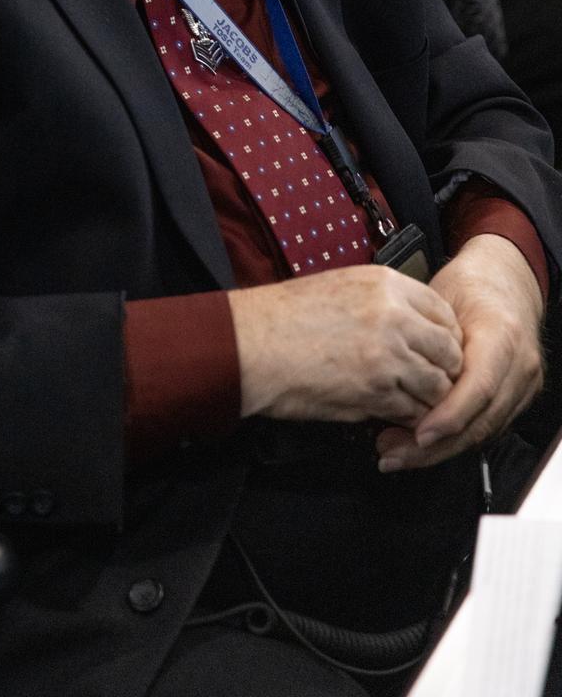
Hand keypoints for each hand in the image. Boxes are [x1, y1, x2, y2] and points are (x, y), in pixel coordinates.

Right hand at [228, 265, 463, 424]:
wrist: (253, 344)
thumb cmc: (284, 317)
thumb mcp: (339, 286)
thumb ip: (381, 300)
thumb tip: (409, 321)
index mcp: (385, 285)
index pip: (443, 312)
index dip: (445, 335)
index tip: (437, 348)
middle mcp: (393, 316)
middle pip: (450, 350)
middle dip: (444, 369)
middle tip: (429, 379)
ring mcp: (388, 356)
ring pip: (438, 385)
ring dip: (428, 397)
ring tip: (410, 399)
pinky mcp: (377, 392)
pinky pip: (413, 410)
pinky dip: (408, 417)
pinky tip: (393, 412)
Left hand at [376, 233, 543, 472]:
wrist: (506, 280)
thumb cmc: (471, 284)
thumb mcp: (440, 298)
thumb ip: (423, 336)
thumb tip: (387, 368)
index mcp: (502, 335)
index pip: (479, 387)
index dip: (449, 416)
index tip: (417, 434)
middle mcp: (519, 366)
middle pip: (481, 420)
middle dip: (435, 446)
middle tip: (392, 454)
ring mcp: (522, 386)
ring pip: (483, 433)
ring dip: (439, 450)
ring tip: (397, 454)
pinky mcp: (517, 398)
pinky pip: (484, 427)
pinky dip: (452, 440)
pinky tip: (420, 444)